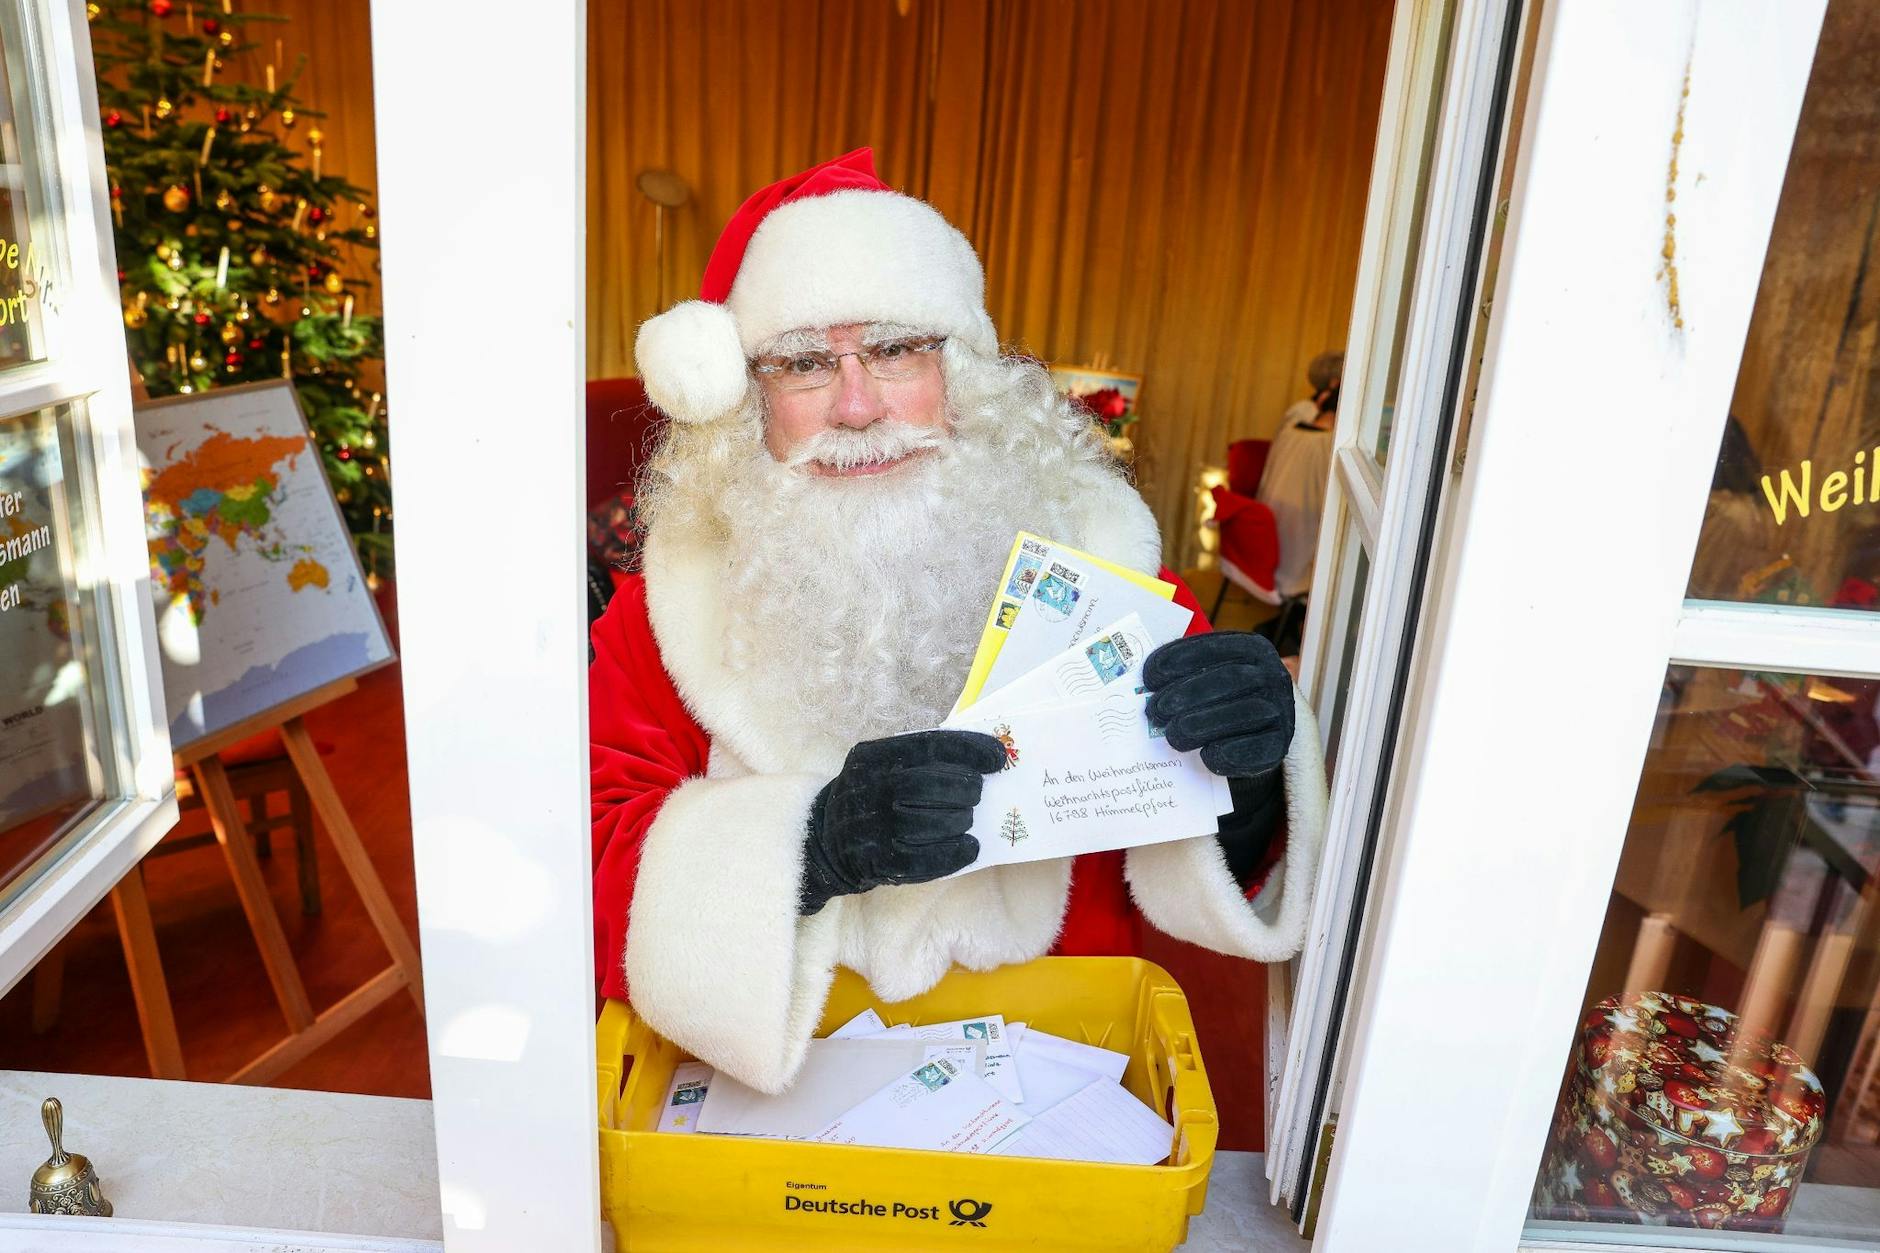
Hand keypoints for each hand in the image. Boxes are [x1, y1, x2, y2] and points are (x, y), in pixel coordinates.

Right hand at [799, 729, 1007, 913]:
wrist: (823, 840)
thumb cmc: (869, 795)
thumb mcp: (881, 765)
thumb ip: (919, 758)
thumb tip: (980, 757)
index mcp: (874, 756)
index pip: (929, 745)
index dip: (969, 750)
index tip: (998, 757)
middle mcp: (871, 789)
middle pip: (931, 785)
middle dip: (966, 789)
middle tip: (977, 793)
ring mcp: (873, 828)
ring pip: (931, 823)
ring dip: (960, 820)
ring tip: (966, 819)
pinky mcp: (878, 862)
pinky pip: (926, 860)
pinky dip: (955, 854)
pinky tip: (969, 847)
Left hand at [1143, 632, 1294, 777]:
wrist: (1252, 739)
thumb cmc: (1219, 703)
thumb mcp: (1204, 680)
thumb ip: (1182, 676)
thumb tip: (1142, 686)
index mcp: (1250, 649)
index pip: (1213, 647)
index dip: (1178, 660)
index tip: (1148, 679)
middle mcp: (1272, 674)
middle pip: (1230, 679)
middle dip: (1186, 695)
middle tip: (1155, 712)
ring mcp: (1281, 709)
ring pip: (1245, 712)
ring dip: (1202, 725)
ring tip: (1173, 735)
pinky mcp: (1281, 744)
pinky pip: (1257, 749)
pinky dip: (1229, 752)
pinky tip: (1206, 756)